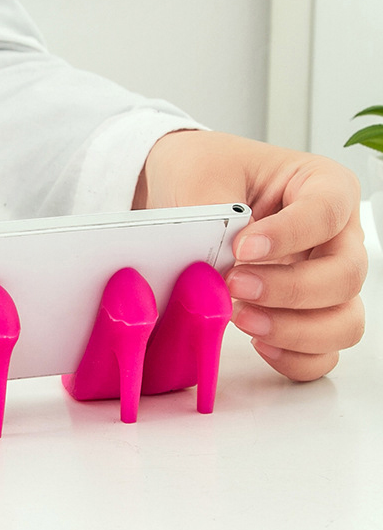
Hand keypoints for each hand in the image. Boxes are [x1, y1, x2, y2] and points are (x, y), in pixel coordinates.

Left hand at [133, 130, 366, 380]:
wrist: (184, 191)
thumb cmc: (204, 172)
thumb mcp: (199, 176)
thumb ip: (210, 216)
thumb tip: (213, 268)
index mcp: (321, 185)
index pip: (328, 210)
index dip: (291, 235)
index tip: (243, 247)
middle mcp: (335, 235)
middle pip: (346, 275)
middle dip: (290, 290)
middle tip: (235, 285)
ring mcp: (324, 279)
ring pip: (343, 321)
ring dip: (294, 330)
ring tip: (241, 317)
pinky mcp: (306, 315)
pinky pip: (321, 354)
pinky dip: (294, 357)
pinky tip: (257, 341)